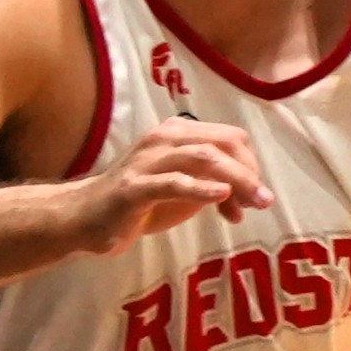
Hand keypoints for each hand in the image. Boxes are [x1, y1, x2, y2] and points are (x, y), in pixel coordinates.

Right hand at [70, 117, 273, 250]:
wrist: (86, 217)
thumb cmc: (140, 202)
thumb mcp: (185, 191)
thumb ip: (215, 186)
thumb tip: (250, 197)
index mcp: (178, 133)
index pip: (230, 137)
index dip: (250, 164)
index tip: (254, 197)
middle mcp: (164, 138)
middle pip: (221, 144)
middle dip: (249, 172)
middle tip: (264, 201)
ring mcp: (147, 161)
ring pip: (202, 158)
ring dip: (235, 180)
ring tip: (254, 202)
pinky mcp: (134, 188)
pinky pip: (172, 182)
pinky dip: (201, 188)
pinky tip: (221, 196)